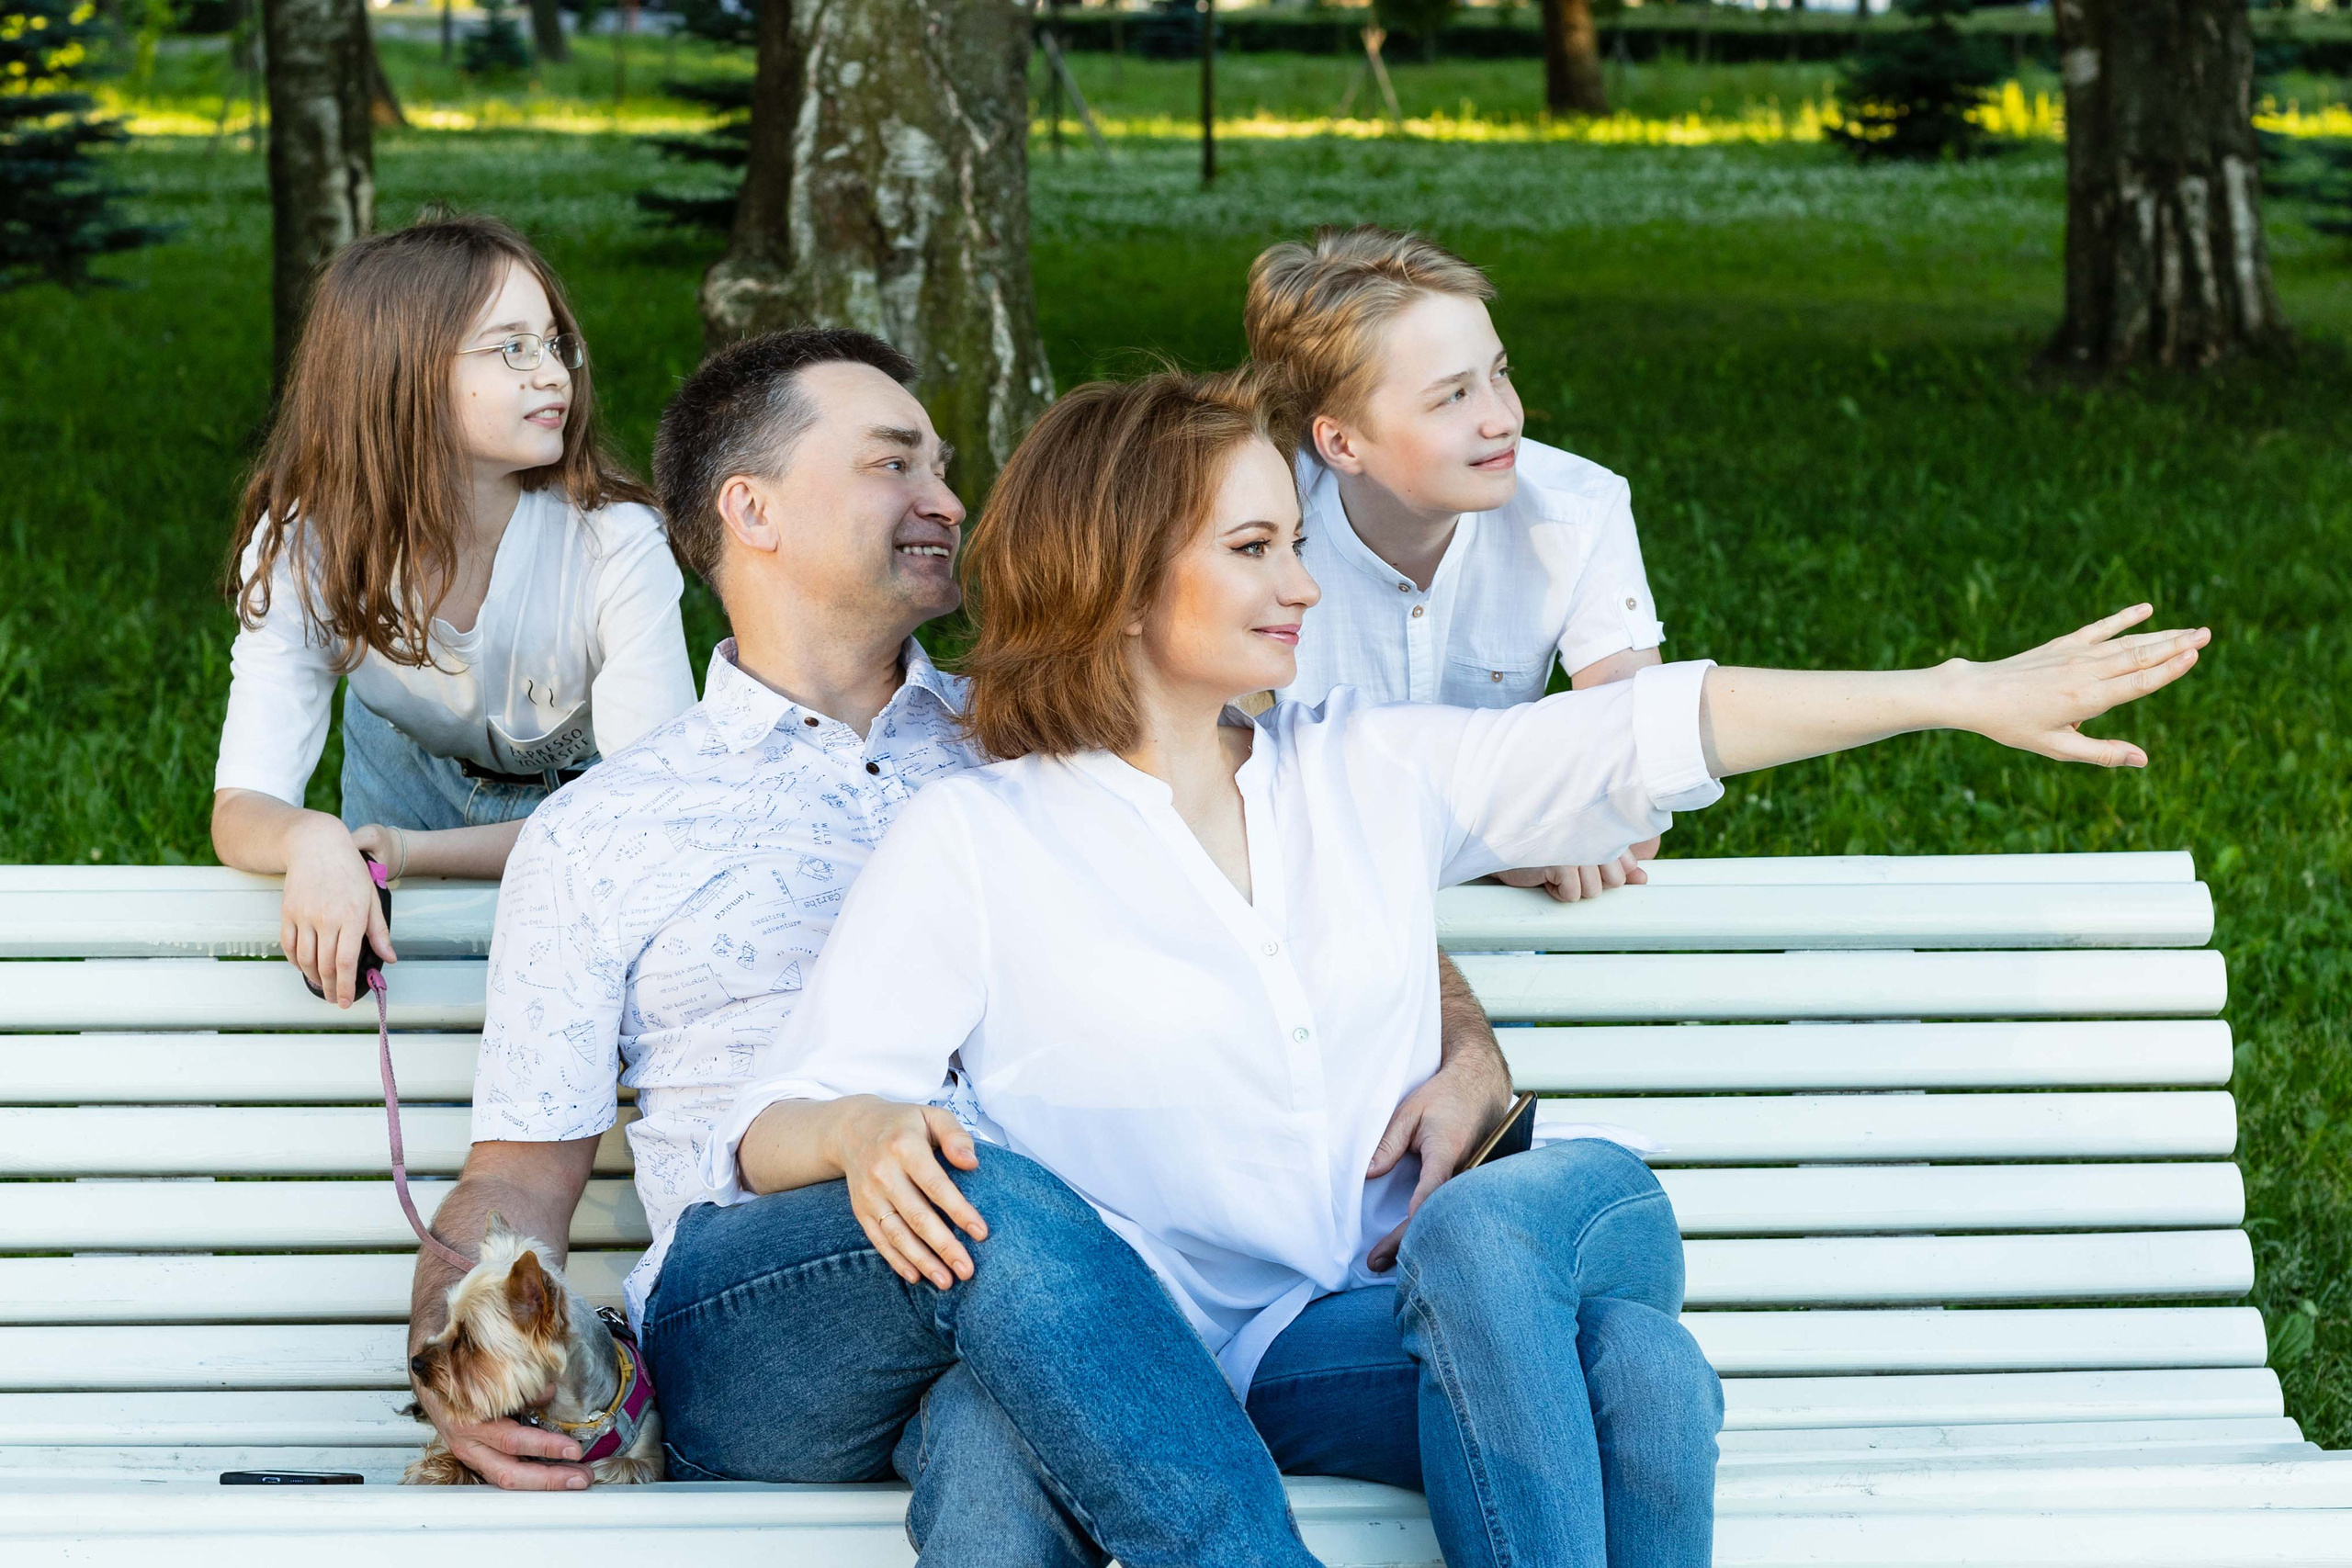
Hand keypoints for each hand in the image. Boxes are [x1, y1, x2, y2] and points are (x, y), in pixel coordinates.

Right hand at [280, 814, 396, 1007]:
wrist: (316, 846)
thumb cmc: (349, 871)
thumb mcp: (371, 899)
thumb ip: (379, 931)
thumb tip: (389, 958)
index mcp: (351, 917)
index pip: (347, 962)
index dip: (346, 986)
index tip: (346, 1001)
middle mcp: (326, 920)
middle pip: (325, 965)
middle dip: (331, 988)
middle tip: (335, 999)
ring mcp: (304, 917)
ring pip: (305, 959)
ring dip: (313, 978)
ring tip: (322, 986)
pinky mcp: (288, 913)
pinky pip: (288, 946)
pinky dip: (295, 961)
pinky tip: (304, 967)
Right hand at [410, 1377, 592, 1489]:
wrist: (432, 1383)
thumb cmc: (461, 1378)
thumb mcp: (488, 1378)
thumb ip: (520, 1389)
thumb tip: (550, 1393)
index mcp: (472, 1422)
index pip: (513, 1441)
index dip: (545, 1447)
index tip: (574, 1449)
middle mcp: (470, 1445)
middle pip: (510, 1473)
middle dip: (548, 1478)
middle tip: (580, 1476)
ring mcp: (471, 1457)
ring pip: (507, 1479)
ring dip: (544, 1482)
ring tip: (575, 1478)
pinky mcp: (476, 1460)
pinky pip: (504, 1473)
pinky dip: (530, 1476)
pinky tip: (554, 1473)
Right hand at [823, 1097, 988, 1289]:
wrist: (852, 1129)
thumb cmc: (904, 1124)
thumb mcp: (931, 1115)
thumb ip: (955, 1136)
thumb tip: (972, 1163)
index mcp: (904, 1147)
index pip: (935, 1185)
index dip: (959, 1211)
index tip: (981, 1233)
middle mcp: (883, 1173)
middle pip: (917, 1216)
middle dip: (944, 1247)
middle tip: (968, 1270)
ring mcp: (869, 1195)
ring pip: (897, 1234)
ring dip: (922, 1261)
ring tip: (946, 1282)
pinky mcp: (861, 1211)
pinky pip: (879, 1240)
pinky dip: (897, 1261)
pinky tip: (916, 1277)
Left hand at [1363, 1058, 1513, 1272]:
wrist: (1481, 1084)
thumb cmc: (1445, 1095)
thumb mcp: (1409, 1111)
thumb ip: (1389, 1143)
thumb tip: (1369, 1174)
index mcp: (1448, 1150)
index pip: (1432, 1187)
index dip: (1419, 1211)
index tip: (1401, 1236)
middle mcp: (1465, 1169)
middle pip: (1437, 1213)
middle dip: (1408, 1241)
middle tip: (1376, 1262)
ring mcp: (1471, 1178)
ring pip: (1445, 1215)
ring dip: (1419, 1239)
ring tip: (1389, 1262)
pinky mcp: (1471, 1182)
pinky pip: (1450, 1208)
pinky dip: (1431, 1226)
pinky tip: (1412, 1241)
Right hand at [1495, 847, 1647, 902]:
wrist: (1506, 846)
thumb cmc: (1547, 850)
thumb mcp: (1585, 857)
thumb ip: (1617, 866)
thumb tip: (1643, 879)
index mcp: (1604, 827)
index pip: (1627, 867)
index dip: (1607, 875)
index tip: (1585, 864)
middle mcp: (1594, 833)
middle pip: (1615, 881)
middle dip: (1592, 883)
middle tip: (1569, 867)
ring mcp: (1577, 846)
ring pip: (1593, 891)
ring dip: (1572, 888)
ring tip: (1556, 869)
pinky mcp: (1560, 861)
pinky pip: (1572, 894)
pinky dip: (1556, 892)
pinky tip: (1545, 874)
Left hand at [1952, 605, 2207, 766]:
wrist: (1975, 694)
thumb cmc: (2014, 726)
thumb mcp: (2056, 748)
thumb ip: (2101, 752)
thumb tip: (2143, 759)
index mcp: (2088, 699)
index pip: (2139, 682)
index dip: (2170, 668)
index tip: (2196, 655)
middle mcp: (2086, 672)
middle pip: (2140, 656)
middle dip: (2176, 645)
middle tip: (2208, 634)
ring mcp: (2075, 654)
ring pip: (2126, 642)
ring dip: (2161, 634)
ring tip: (2191, 629)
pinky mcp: (2063, 644)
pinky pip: (2099, 628)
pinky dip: (2124, 618)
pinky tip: (2146, 609)